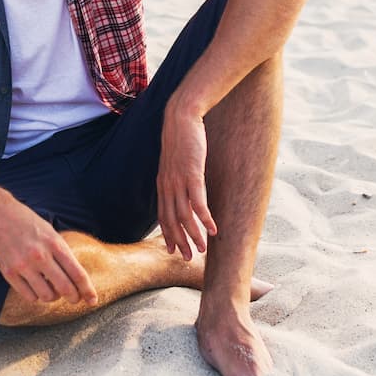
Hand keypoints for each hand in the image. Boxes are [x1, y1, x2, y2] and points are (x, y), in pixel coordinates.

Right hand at [0, 194, 97, 305]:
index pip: (77, 273)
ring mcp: (23, 264)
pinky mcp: (8, 272)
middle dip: (73, 298)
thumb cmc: (26, 222)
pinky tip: (35, 288)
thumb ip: (61, 253)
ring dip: (52, 297)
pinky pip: (29, 296)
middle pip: (65, 288)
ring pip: (47, 296)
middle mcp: (40, 255)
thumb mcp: (50, 232)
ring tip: (52, 290)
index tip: (93, 301)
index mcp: (54, 243)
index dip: (87, 290)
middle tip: (74, 299)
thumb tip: (75, 278)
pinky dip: (35, 296)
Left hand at [157, 109, 217, 259]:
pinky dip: (205, 219)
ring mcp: (179, 181)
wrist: (181, 118)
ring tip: (203, 249)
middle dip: (180, 242)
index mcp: (163, 184)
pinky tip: (213, 229)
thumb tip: (182, 186)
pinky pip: (198, 203)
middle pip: (172, 221)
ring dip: (194, 235)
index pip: (163, 216)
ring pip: (185, 216)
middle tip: (189, 258)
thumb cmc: (181, 138)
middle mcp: (168, 186)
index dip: (168, 235)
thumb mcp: (175, 161)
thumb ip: (176, 176)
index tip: (173, 250)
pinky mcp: (192, 175)